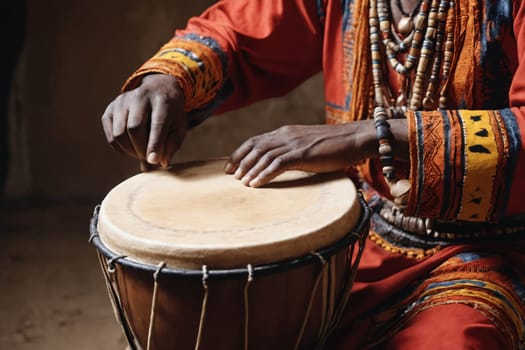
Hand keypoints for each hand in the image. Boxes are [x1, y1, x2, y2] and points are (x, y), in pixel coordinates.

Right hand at [101, 74, 187, 166]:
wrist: (159, 89)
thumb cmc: (171, 112)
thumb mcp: (179, 126)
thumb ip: (172, 145)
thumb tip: (159, 163)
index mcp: (162, 100)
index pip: (156, 124)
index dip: (154, 144)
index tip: (153, 161)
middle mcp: (140, 96)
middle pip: (134, 129)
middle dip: (141, 150)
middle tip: (149, 159)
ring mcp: (122, 101)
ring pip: (119, 134)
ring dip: (130, 151)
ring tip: (141, 153)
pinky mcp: (111, 109)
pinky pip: (111, 136)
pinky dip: (120, 148)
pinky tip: (132, 148)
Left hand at [224, 121, 380, 186]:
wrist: (355, 139)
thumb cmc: (335, 146)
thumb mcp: (308, 146)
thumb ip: (293, 151)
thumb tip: (281, 164)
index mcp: (286, 132)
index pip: (256, 140)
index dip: (240, 152)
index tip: (230, 165)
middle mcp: (286, 135)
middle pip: (255, 146)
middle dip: (240, 161)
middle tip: (230, 175)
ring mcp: (294, 143)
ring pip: (264, 155)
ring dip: (250, 169)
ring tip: (241, 182)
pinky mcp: (303, 154)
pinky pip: (277, 165)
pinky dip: (264, 175)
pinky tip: (256, 184)